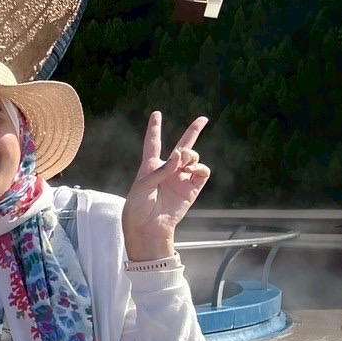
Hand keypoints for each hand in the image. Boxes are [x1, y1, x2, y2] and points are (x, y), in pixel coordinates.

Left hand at [121, 113, 211, 260]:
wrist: (148, 226)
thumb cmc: (138, 206)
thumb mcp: (143, 184)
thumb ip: (162, 168)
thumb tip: (180, 155)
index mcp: (150, 166)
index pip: (152, 143)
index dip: (154, 128)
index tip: (156, 114)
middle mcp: (168, 170)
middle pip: (182, 146)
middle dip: (193, 132)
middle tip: (203, 118)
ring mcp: (181, 178)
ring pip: (193, 157)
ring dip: (191, 154)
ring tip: (184, 162)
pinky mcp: (192, 189)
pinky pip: (202, 172)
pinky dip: (199, 167)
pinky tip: (190, 169)